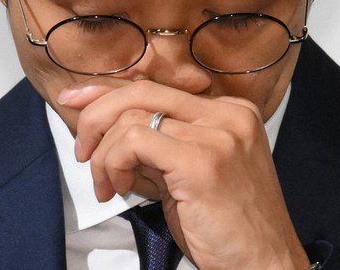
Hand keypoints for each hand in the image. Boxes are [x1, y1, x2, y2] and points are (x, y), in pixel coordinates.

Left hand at [58, 78, 310, 269]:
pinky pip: (135, 141)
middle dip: (96, 116)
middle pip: (142, 91)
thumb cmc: (226, 228)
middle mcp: (227, 114)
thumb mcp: (189, 173)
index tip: (76, 102)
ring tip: (109, 186)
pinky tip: (121, 189)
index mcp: (229, 112)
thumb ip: (158, 144)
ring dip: (104, 155)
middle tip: (81, 151)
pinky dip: (114, 162)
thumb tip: (106, 128)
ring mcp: (218, 134)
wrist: (264, 265)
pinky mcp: (201, 160)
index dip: (109, 93)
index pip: (157, 88)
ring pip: (132, 118)